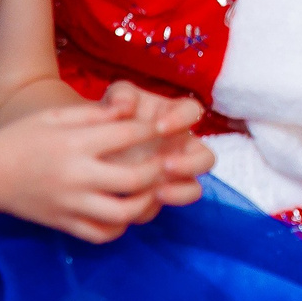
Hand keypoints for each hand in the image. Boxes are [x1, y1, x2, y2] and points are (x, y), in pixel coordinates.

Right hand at [0, 99, 176, 242]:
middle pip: (134, 179)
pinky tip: (124, 212)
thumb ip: (95, 114)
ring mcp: (70, 204)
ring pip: (123, 213)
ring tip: (150, 191)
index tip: (162, 128)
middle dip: (157, 171)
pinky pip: (102, 234)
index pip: (128, 135)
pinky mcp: (64, 224)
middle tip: (163, 163)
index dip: (152, 129)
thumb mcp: (55, 115)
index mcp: (75, 143)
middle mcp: (76, 175)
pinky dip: (120, 227)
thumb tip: (131, 111)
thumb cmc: (22, 137)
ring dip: (144, 203)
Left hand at [98, 80, 211, 206]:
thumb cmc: (111, 116)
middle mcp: (182, 146)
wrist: (95, 145)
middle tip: (166, 165)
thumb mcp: (113, 100)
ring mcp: (175, 173)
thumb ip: (121, 96)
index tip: (160, 127)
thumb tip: (124, 106)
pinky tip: (141, 202)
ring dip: (181, 192)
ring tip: (158, 192)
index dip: (182, 119)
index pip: (192, 112)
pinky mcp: (162, 192)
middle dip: (190, 164)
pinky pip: (168, 204)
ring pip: (194, 188)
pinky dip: (159, 204)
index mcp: (176, 116)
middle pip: (207, 158)